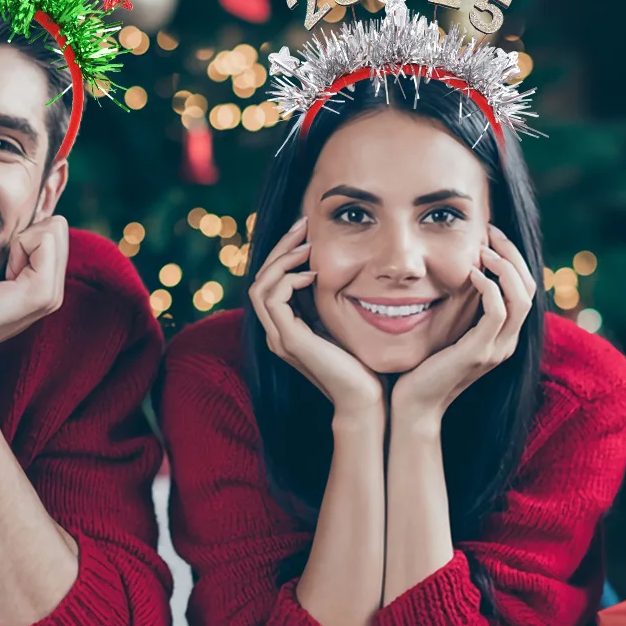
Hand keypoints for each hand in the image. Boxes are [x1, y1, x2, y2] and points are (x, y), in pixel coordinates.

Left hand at [0, 215, 68, 384]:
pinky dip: (19, 247)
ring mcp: (53, 293)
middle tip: (2, 267)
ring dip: (21, 241)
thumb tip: (22, 217)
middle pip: (57, 226)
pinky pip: (42, 239)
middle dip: (26, 234)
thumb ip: (16, 249)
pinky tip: (3, 276)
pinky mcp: (43, 291)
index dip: (24, 234)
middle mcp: (56, 290)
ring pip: (54, 229)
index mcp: (46, 284)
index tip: (0, 264)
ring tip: (3, 272)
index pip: (55, 229)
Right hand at [248, 217, 385, 418]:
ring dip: (281, 260)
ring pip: (259, 286)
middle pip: (259, 279)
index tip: (305, 233)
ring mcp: (279, 337)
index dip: (282, 254)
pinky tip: (313, 274)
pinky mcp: (289, 341)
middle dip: (279, 248)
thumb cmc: (362, 364)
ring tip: (306, 246)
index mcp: (285, 327)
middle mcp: (275, 331)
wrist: (367, 400)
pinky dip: (288, 279)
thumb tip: (330, 269)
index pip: (269, 282)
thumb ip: (327, 302)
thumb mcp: (341, 323)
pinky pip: (272, 299)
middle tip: (301, 225)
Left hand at [391, 223, 537, 428]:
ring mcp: (495, 349)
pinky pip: (497, 314)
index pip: (526, 289)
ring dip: (505, 268)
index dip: (514, 259)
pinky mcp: (478, 353)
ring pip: (522, 299)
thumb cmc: (422, 367)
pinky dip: (490, 288)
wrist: (413, 406)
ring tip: (483, 250)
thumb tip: (456, 274)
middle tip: (491, 231)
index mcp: (502, 336)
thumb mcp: (447, 331)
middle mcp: (506, 342)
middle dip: (514, 255)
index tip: (491, 235)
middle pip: (531, 289)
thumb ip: (458, 309)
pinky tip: (471, 274)